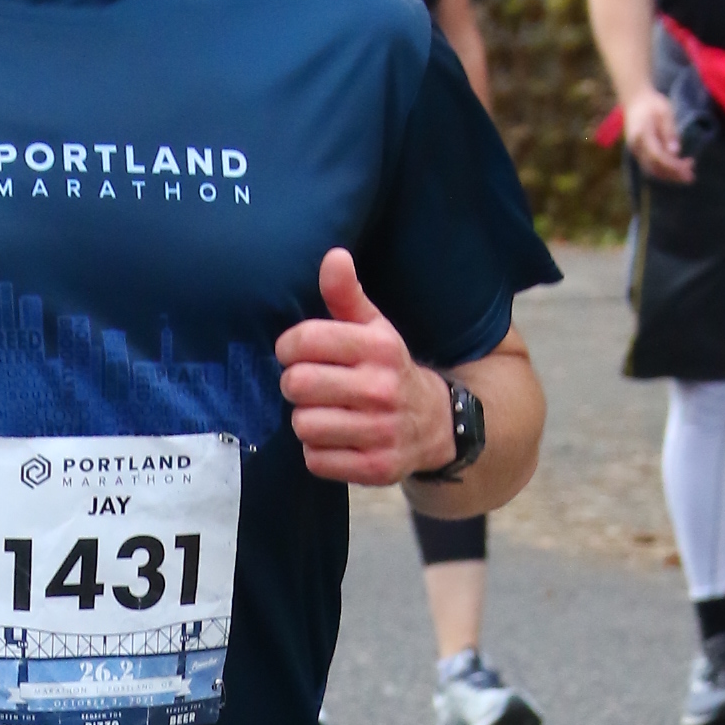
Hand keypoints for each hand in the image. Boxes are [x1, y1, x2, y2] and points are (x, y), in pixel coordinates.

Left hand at [277, 249, 456, 486]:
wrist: (436, 424)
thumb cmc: (389, 370)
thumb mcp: (374, 328)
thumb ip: (347, 294)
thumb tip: (333, 256)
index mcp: (379, 347)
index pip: (304, 341)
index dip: (288, 347)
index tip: (295, 353)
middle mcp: (381, 389)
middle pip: (298, 384)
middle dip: (294, 385)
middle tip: (308, 386)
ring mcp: (380, 431)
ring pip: (304, 425)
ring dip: (305, 421)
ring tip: (323, 413)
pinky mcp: (376, 468)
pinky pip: (316, 460)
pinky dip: (318, 452)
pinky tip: (335, 440)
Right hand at [624, 83, 694, 184]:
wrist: (635, 100)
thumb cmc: (653, 104)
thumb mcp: (665, 113)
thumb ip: (669, 132)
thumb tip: (675, 152)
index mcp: (642, 135)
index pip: (658, 156)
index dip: (673, 165)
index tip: (690, 165)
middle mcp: (636, 146)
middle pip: (654, 168)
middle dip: (673, 174)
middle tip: (691, 177)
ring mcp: (635, 151)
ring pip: (652, 170)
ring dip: (669, 175)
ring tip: (687, 175)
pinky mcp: (638, 153)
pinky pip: (650, 167)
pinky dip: (664, 171)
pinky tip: (676, 169)